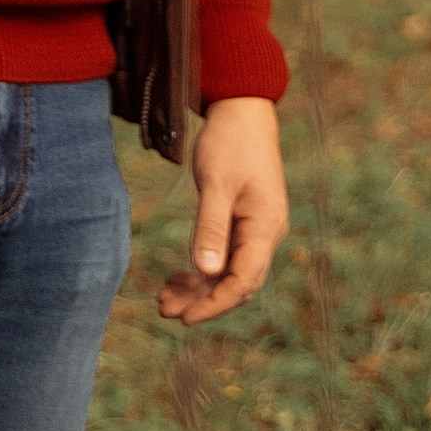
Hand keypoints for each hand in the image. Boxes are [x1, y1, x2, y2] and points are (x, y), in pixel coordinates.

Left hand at [158, 97, 288, 326]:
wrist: (243, 112)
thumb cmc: (230, 143)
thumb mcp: (216, 184)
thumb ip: (211, 228)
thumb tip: (205, 272)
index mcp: (265, 227)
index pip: (243, 281)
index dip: (215, 304)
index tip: (186, 319)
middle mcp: (266, 234)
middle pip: (237, 283)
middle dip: (202, 301)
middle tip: (164, 310)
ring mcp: (256, 229)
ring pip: (229, 272)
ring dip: (199, 288)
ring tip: (164, 298)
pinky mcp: (244, 222)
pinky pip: (226, 257)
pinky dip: (202, 270)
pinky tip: (177, 278)